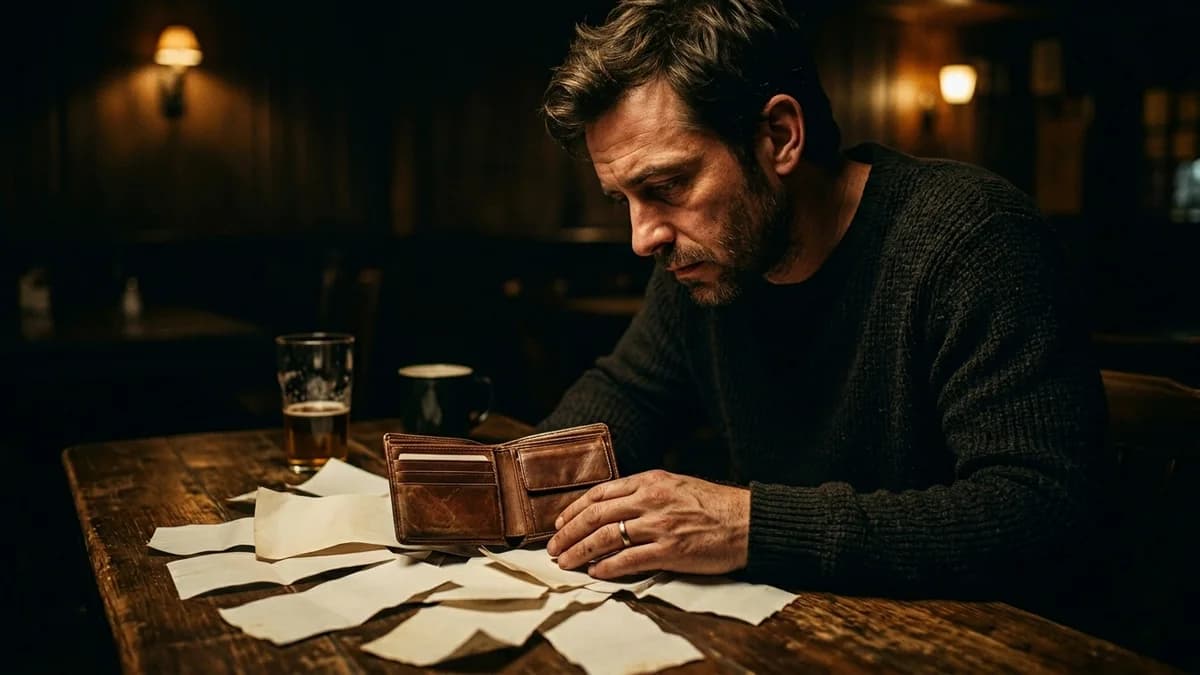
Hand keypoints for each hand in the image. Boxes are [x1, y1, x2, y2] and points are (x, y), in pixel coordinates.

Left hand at [546, 469, 749, 579]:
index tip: (559, 522)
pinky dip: (607, 567)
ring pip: (605, 538)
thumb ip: (644, 492)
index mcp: (650, 481)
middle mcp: (650, 500)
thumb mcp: (675, 485)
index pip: (600, 493)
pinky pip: (629, 560)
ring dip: (580, 552)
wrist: (746, 521)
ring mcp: (659, 526)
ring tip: (566, 562)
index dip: (574, 509)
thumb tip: (612, 507)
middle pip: (595, 515)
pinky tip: (595, 573)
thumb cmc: (713, 505)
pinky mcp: (670, 550)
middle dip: (568, 533)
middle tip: (553, 547)